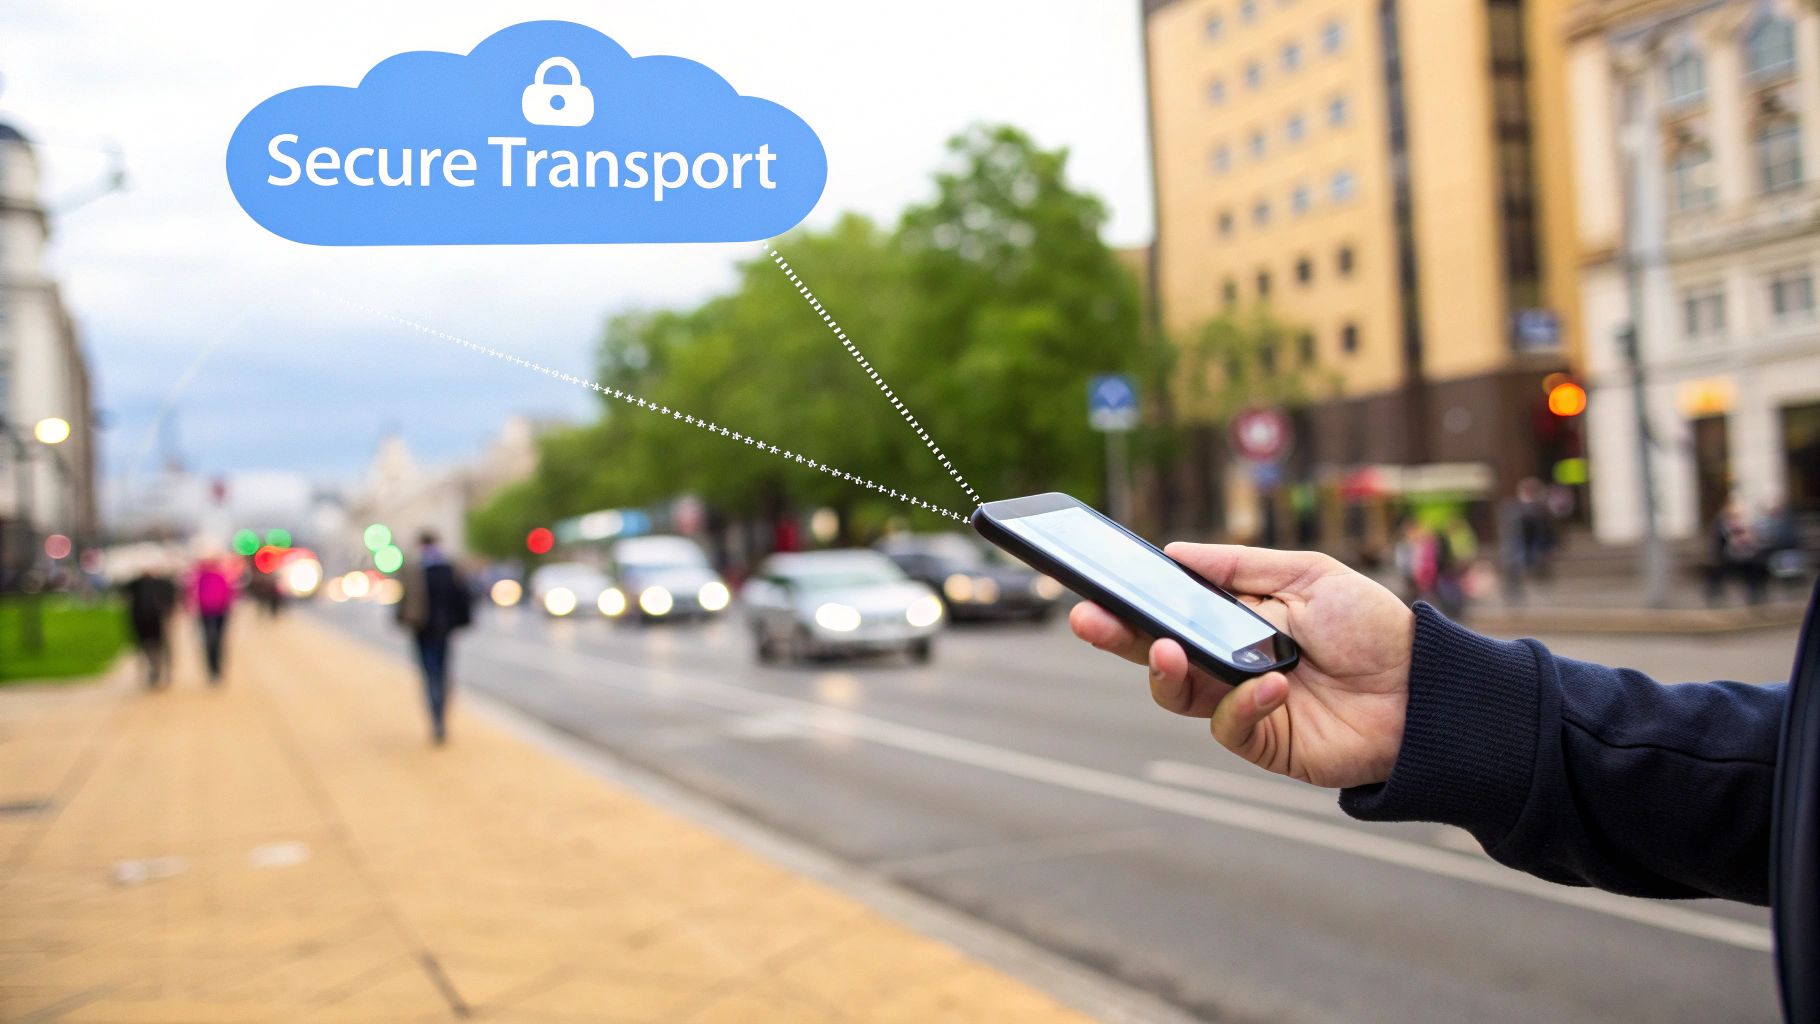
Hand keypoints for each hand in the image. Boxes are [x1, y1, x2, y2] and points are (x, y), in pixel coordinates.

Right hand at [1070, 543, 1412, 788]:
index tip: (1094, 585)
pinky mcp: (1262, 741)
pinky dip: (1244, 703)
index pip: (1167, 609)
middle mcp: (1227, 662)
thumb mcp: (1308, 574)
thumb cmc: (1370, 628)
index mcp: (1233, 618)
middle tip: (1088, 618)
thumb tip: (1175, 553)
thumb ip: (1240, 566)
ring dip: (1166, 672)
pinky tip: (1273, 684)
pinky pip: (1229, 725)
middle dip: (1116, 635)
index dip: (1129, 601)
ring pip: (1177, 693)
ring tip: (1170, 651)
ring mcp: (1240, 703)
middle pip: (1155, 652)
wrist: (1422, 688)